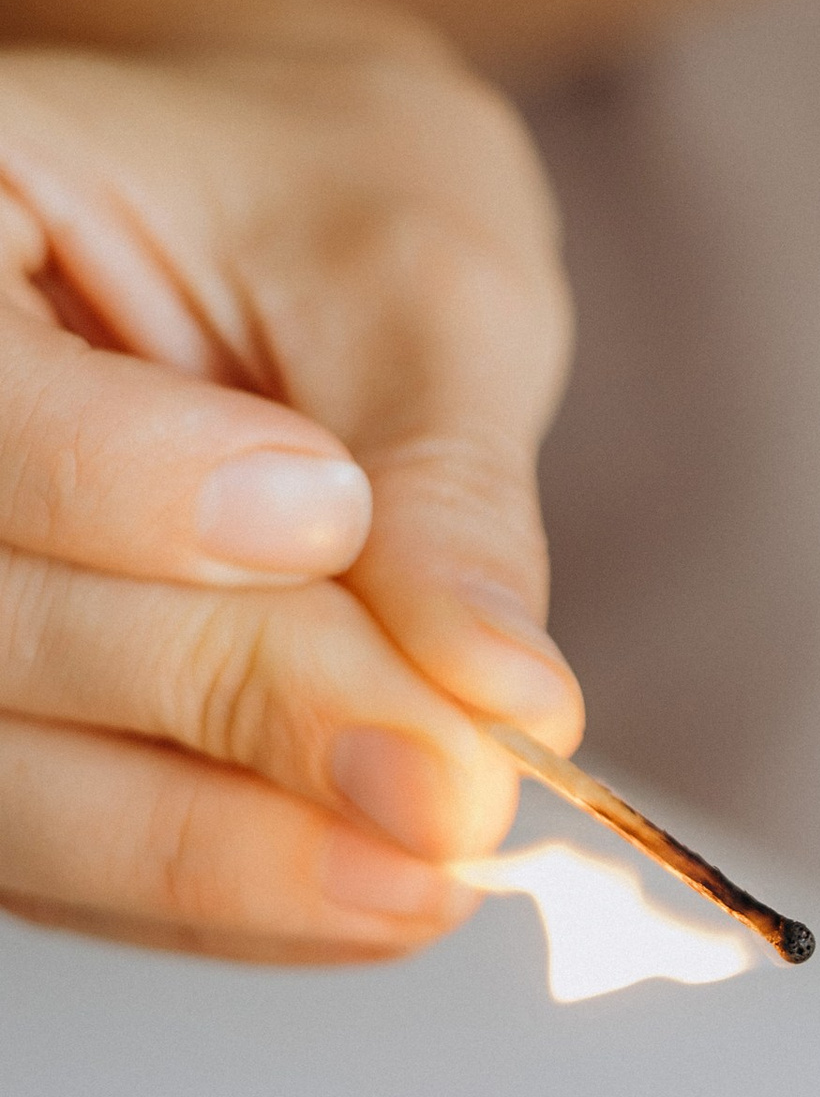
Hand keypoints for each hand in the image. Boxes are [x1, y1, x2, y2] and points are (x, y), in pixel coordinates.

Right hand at [0, 24, 576, 957]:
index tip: (335, 516)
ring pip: (5, 779)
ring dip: (218, 850)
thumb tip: (493, 699)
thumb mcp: (427, 288)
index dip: (138, 492)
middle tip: (452, 774)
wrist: (294, 236)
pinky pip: (57, 857)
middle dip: (228, 701)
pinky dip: (220, 890)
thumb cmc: (338, 206)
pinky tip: (373, 888)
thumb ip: (441, 489)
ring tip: (429, 863)